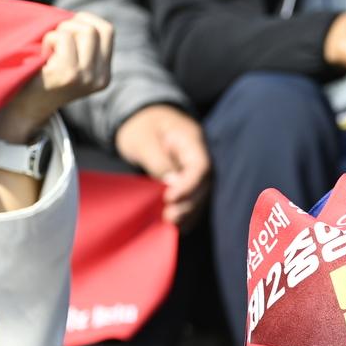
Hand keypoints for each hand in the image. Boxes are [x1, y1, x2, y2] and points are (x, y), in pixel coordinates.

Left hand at [0, 10, 114, 142]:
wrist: (25, 108)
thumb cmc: (43, 78)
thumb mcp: (72, 64)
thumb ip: (82, 46)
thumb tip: (79, 17)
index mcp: (104, 74)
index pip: (108, 31)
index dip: (88, 19)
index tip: (68, 25)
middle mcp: (99, 77)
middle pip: (94, 29)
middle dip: (71, 25)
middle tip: (54, 38)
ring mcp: (85, 77)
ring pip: (84, 31)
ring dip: (61, 31)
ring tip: (49, 47)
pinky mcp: (68, 74)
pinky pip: (63, 38)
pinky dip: (49, 38)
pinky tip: (43, 53)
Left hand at [116, 103, 211, 228]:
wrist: (143, 119)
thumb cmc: (141, 126)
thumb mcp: (143, 140)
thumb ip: (158, 160)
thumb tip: (172, 183)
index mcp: (191, 140)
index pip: (200, 166)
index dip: (189, 185)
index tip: (170, 198)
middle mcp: (199, 156)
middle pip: (203, 184)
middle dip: (188, 203)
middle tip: (169, 217)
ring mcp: (196, 169)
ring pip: (201, 195)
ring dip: (189, 212)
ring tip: (171, 224)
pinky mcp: (190, 180)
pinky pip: (194, 198)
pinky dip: (187, 213)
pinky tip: (177, 226)